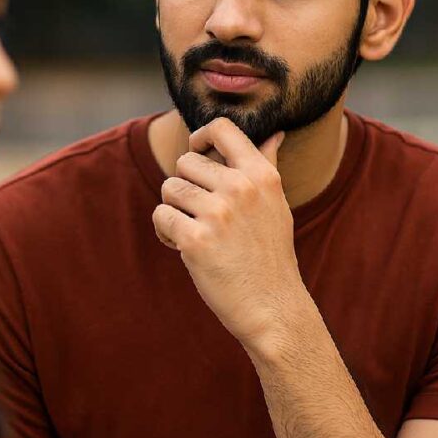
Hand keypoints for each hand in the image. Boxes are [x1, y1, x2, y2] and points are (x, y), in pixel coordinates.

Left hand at [152, 117, 306, 350]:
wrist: (273, 309)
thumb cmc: (270, 255)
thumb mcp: (276, 204)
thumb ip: (267, 165)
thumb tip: (274, 134)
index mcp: (261, 175)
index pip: (222, 128)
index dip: (200, 136)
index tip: (198, 153)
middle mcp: (240, 188)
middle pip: (185, 162)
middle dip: (185, 186)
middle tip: (200, 214)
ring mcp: (218, 213)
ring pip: (169, 188)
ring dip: (174, 210)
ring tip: (193, 232)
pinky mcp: (196, 240)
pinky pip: (161, 215)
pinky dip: (165, 231)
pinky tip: (183, 247)